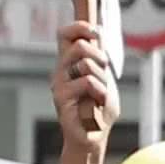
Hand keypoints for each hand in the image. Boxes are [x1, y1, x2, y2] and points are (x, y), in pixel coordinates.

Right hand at [51, 22, 117, 153]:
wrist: (92, 136)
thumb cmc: (98, 109)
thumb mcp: (104, 79)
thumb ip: (99, 60)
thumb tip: (99, 36)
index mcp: (70, 63)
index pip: (66, 35)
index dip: (80, 27)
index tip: (96, 32)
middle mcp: (61, 71)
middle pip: (77, 44)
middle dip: (99, 54)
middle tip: (104, 68)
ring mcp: (60, 84)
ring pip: (86, 62)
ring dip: (102, 77)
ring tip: (101, 92)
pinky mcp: (61, 98)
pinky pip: (86, 82)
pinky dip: (100, 91)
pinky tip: (98, 102)